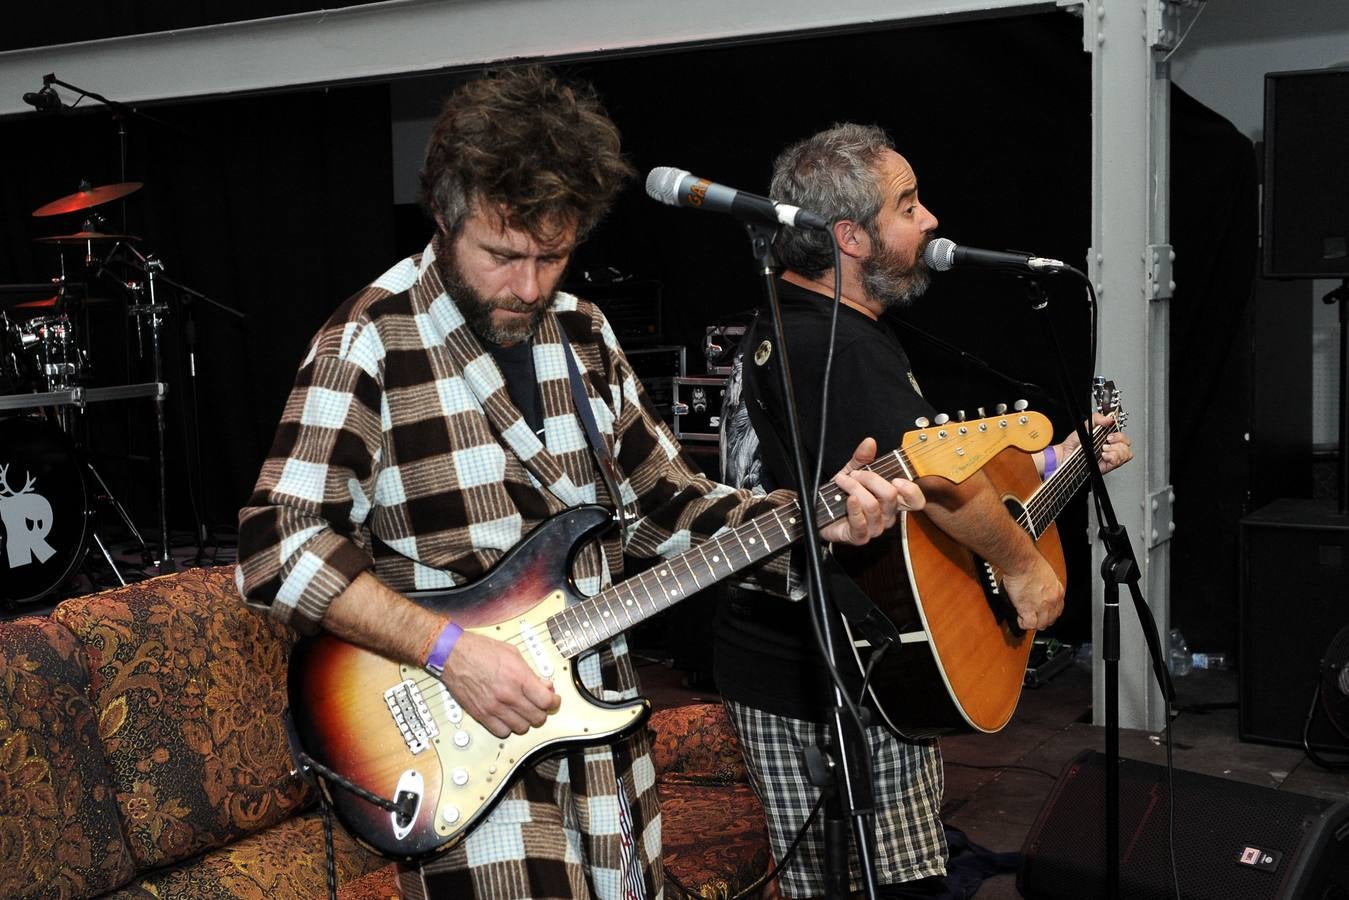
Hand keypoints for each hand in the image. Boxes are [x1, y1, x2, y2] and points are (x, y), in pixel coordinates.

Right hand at [441, 631, 558, 737]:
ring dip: (526, 721)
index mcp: (518, 677)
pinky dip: (508, 727)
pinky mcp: (481, 715)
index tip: (553, 700)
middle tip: (539, 705)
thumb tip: (544, 686)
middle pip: (537, 717)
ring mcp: (494, 707)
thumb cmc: (480, 650)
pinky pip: (502, 732)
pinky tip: (508, 717)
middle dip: (542, 711)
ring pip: (521, 728)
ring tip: (523, 711)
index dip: (554, 702)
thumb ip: (531, 672)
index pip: (546, 701)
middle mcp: (507, 695)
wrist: (454, 655)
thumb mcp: (513, 653)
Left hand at [818, 437, 925, 546]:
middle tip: (854, 474)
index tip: (896, 480)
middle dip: (869, 479)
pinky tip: (847, 499)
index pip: (915, 501)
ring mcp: (875, 528)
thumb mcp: (852, 472)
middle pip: (890, 496)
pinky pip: (861, 522)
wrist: (821, 512)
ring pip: (872, 505)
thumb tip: (869, 443)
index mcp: (891, 501)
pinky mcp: (860, 537)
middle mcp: (886, 516)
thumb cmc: (840, 496)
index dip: (911, 491)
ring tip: (842, 482)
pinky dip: (853, 508)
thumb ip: (862, 458)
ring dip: (854, 489)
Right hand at [1001, 555, 1064, 631]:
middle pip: (1051, 620)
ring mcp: (1041, 606)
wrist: (1022, 562)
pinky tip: (1020, 618)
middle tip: (1034, 617)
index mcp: (1058, 591)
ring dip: (1033, 623)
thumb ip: (1047, 585)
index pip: (1058, 610)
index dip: (1049, 614)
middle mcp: (1052, 601)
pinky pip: (1029, 624)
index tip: (1043, 613)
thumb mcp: (1047, 574)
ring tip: (1026, 618)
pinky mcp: (1028, 609)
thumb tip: (1041, 590)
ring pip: (1041, 624)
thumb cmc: (1030, 562)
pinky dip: (1024, 623)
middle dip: (1042, 620)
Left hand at [1056, 413, 1132, 474]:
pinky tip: (1104, 455)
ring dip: (1116, 450)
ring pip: (1126, 454)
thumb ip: (1097, 419)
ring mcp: (1110, 457)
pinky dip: (1113, 457)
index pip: (1123, 436)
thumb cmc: (1073, 443)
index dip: (1120, 435)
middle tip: (1106, 441)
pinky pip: (1118, 462)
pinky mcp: (1107, 466)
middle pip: (1127, 445)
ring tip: (1103, 449)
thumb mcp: (1085, 426)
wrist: (1065, 455)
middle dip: (1119, 441)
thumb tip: (1110, 418)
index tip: (1110, 434)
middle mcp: (1110, 447)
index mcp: (1107, 437)